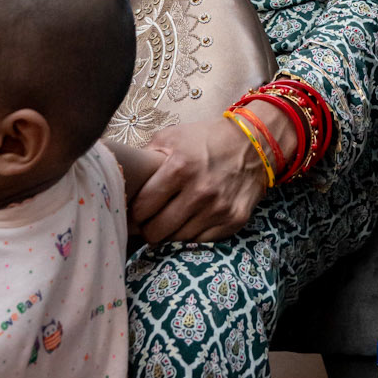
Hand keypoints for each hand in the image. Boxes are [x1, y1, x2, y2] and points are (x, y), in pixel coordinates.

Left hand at [129, 115, 269, 244]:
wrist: (253, 143)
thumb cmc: (207, 139)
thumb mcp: (172, 136)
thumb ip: (146, 157)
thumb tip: (124, 179)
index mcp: (179, 168)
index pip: (142, 208)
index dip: (133, 213)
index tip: (133, 212)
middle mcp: (199, 192)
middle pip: (157, 231)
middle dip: (148, 228)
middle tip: (148, 221)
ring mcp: (218, 209)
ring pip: (178, 239)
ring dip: (170, 232)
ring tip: (170, 219)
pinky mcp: (233, 221)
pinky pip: (201, 241)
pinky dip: (192, 233)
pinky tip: (191, 220)